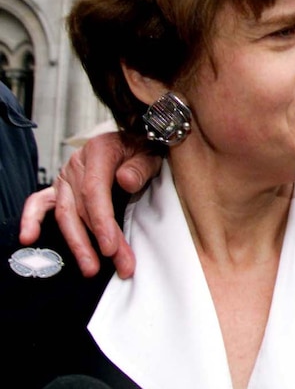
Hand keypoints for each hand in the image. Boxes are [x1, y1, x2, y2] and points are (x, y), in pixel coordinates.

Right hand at [19, 132, 160, 277]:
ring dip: (76, 243)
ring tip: (89, 267)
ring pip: (65, 213)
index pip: (95, 191)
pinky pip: (39, 203)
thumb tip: (125, 180)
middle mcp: (77, 164)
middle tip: (115, 264)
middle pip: (81, 208)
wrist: (134, 142)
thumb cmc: (142, 150)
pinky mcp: (60, 188)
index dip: (102, 221)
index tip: (111, 247)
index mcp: (99, 151)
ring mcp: (66, 177)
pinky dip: (32, 220)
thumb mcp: (150, 153)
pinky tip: (29, 237)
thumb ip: (140, 167)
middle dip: (96, 241)